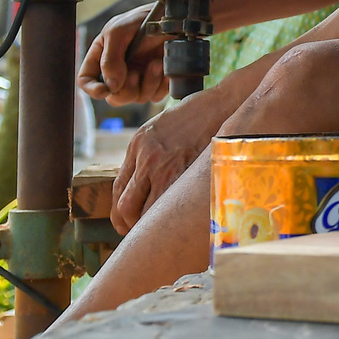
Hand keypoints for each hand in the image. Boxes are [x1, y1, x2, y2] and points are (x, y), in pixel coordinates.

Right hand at [79, 4, 166, 104]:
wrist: (175, 18)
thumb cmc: (144, 18)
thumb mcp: (119, 31)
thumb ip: (110, 58)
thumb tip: (112, 86)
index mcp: (102, 57)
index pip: (87, 80)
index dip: (93, 89)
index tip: (105, 90)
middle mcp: (119, 71)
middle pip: (114, 97)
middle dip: (126, 89)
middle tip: (136, 73)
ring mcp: (140, 78)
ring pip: (137, 98)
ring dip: (147, 83)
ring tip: (156, 63)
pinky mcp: (158, 82)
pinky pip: (156, 96)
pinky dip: (161, 85)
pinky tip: (166, 68)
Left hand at [111, 89, 233, 233]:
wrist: (220, 105)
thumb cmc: (193, 116)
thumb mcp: (158, 130)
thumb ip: (146, 156)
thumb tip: (142, 187)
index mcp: (137, 146)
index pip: (118, 190)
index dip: (120, 213)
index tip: (125, 222)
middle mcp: (147, 158)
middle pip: (126, 206)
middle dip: (129, 225)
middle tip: (138, 232)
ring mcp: (166, 167)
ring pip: (146, 211)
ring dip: (149, 225)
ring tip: (158, 231)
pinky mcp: (186, 172)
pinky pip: (170, 205)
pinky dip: (170, 217)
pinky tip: (176, 220)